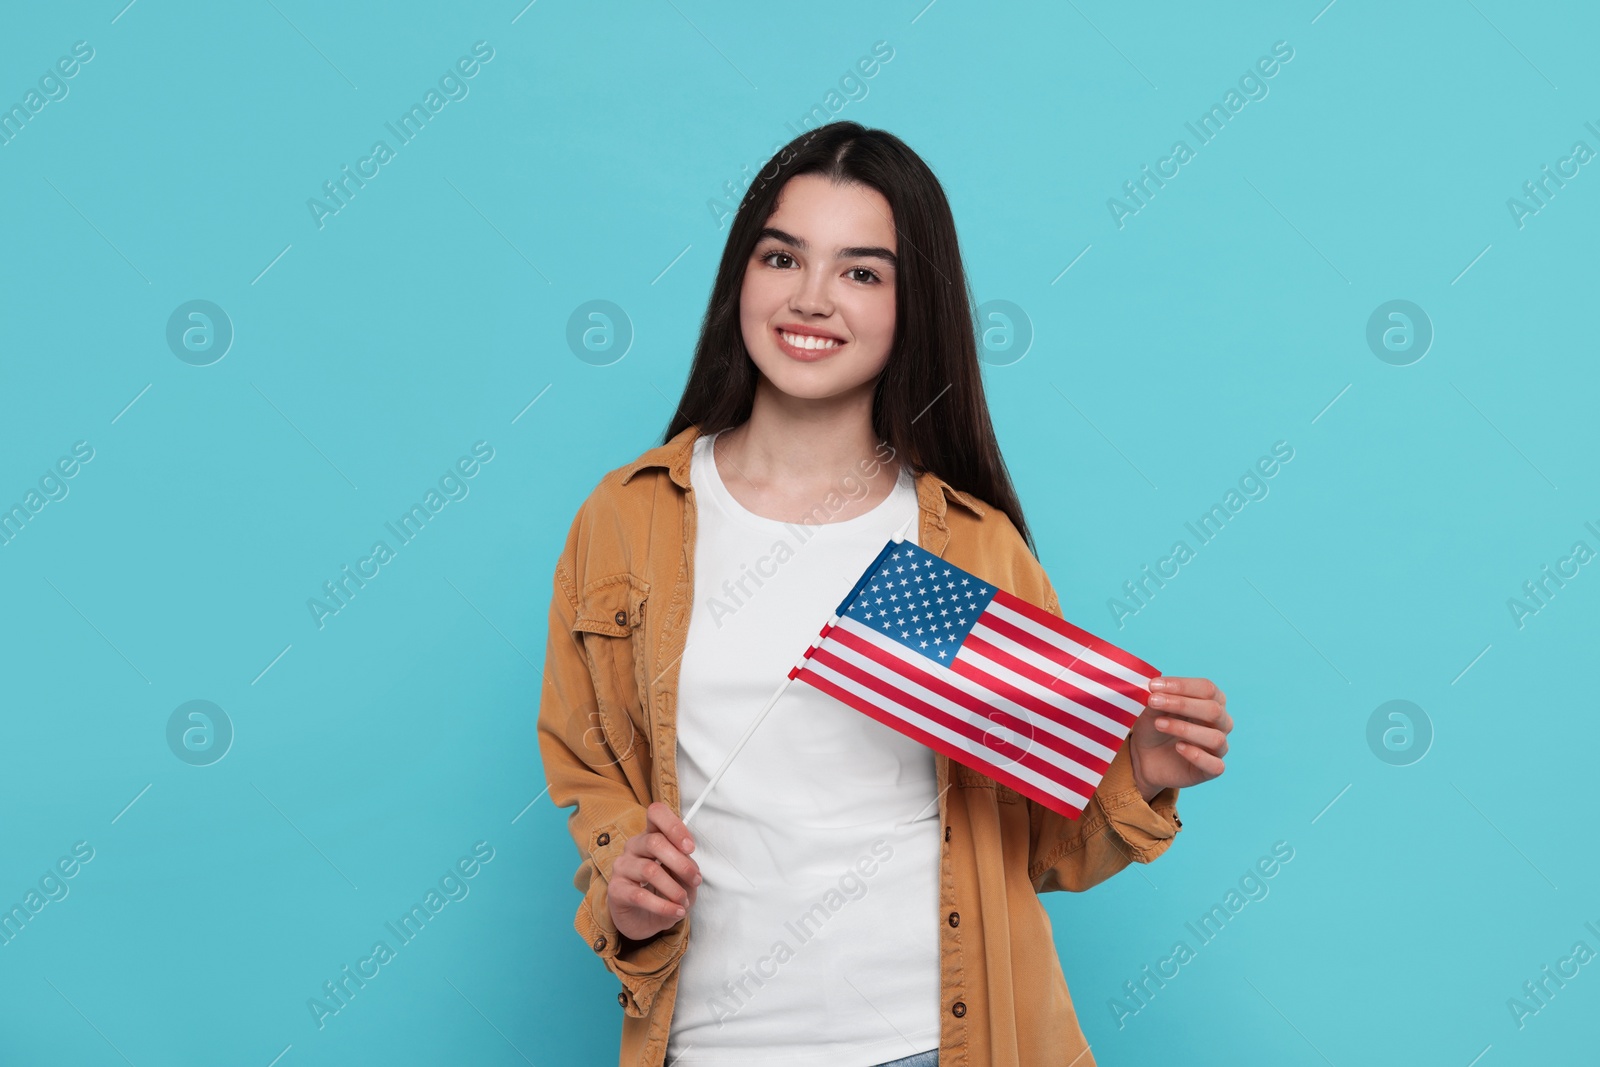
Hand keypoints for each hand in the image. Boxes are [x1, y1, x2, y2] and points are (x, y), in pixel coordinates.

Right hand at [607, 801, 701, 942]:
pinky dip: (663, 906)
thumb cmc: (664, 891)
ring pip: (649, 870)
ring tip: (684, 902)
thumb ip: (686, 865)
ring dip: (674, 889)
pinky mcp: (616, 890)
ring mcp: (622, 867)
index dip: (674, 826)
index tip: (690, 847)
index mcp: (651, 835)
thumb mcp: (682, 877)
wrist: (644, 919)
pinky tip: (676, 911)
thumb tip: (690, 866)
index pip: (656, 813)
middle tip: (695, 880)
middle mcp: (634, 846)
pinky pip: (640, 896)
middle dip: (681, 863)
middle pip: (655, 842)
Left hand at [1128, 676, 1229, 797]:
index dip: (1181, 685)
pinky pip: (1215, 765)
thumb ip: (1159, 698)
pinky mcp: (1212, 769)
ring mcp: (1218, 747)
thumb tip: (1157, 689)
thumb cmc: (1155, 726)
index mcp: (1212, 701)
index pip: (1207, 688)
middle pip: (1213, 710)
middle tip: (1153, 701)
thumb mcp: (1152, 709)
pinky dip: (1196, 755)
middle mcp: (1221, 723)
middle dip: (1181, 704)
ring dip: (1185, 729)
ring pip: (1215, 738)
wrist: (1145, 757)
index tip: (1153, 685)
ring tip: (1159, 724)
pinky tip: (1178, 747)